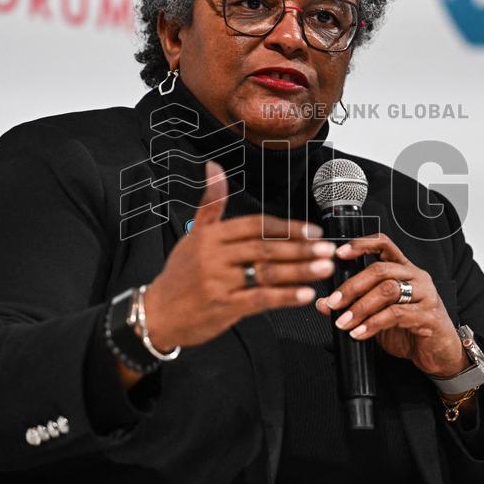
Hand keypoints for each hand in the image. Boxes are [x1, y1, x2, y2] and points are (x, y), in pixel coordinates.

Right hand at [143, 161, 335, 350]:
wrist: (156, 314)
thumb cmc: (179, 275)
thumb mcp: (193, 235)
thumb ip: (211, 204)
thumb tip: (214, 168)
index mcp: (211, 236)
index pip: (255, 225)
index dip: (286, 226)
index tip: (312, 231)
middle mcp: (215, 257)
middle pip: (265, 248)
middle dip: (300, 248)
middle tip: (327, 249)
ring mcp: (219, 282)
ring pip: (266, 273)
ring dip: (300, 271)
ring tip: (324, 268)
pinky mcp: (224, 306)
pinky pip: (260, 299)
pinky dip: (285, 297)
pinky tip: (305, 294)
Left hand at [316, 233, 467, 377]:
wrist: (439, 355)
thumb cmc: (410, 331)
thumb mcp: (376, 317)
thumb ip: (354, 307)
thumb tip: (324, 304)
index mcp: (404, 270)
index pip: (384, 245)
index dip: (361, 245)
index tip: (339, 253)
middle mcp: (416, 277)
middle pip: (380, 270)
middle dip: (352, 286)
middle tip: (334, 303)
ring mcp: (425, 294)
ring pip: (387, 290)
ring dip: (360, 307)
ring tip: (344, 322)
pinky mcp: (429, 315)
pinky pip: (397, 314)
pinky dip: (374, 324)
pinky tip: (360, 333)